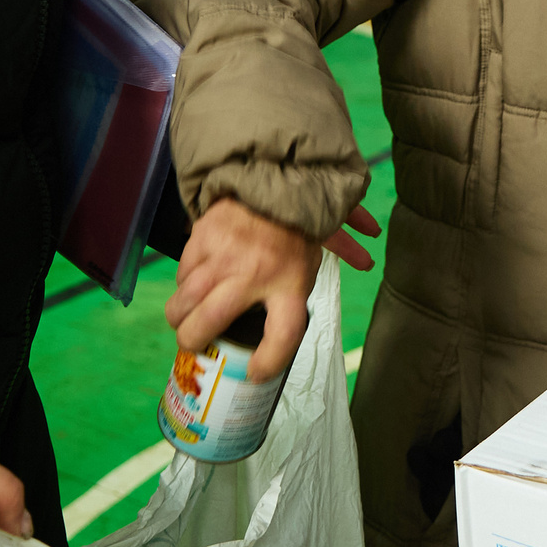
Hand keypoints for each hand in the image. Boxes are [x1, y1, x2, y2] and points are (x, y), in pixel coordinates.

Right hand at [168, 197, 378, 379]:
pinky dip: (183, 284)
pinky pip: (183, 273)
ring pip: (185, 300)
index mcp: (290, 283)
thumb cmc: (299, 218)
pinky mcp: (201, 238)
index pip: (282, 335)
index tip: (255, 373)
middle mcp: (253, 274)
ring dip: (179, 317)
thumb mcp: (319, 243)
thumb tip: (367, 257)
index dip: (267, 362)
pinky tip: (189, 286)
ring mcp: (223, 257)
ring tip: (182, 322)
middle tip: (192, 345)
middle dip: (192, 341)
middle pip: (209, 322)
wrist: (273, 173)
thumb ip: (340, 251)